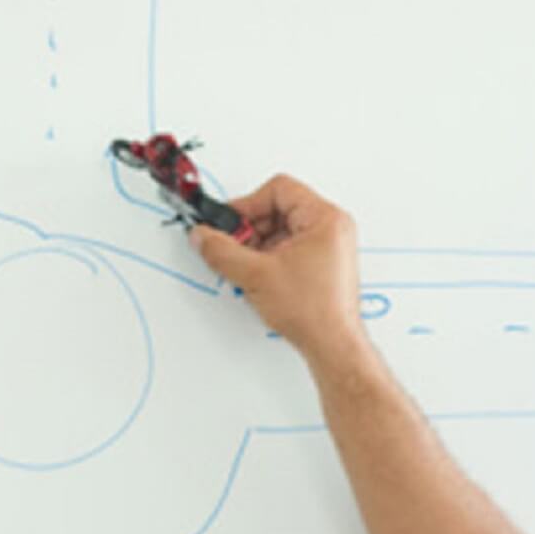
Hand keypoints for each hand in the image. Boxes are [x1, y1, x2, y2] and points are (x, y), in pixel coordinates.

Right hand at [190, 174, 364, 362]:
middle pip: (279, 208)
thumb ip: (221, 251)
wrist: (332, 344)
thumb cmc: (314, 311)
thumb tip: (203, 236)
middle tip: (234, 247)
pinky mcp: (321, 264)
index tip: (229, 223)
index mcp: (325, 219)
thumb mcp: (255, 275)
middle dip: (251, 229)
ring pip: (281, 230)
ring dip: (258, 246)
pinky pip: (288, 247)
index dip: (248, 204)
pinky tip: (259, 277)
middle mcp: (331, 228)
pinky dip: (269, 258)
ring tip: (249, 268)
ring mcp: (328, 246)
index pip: (279, 189)